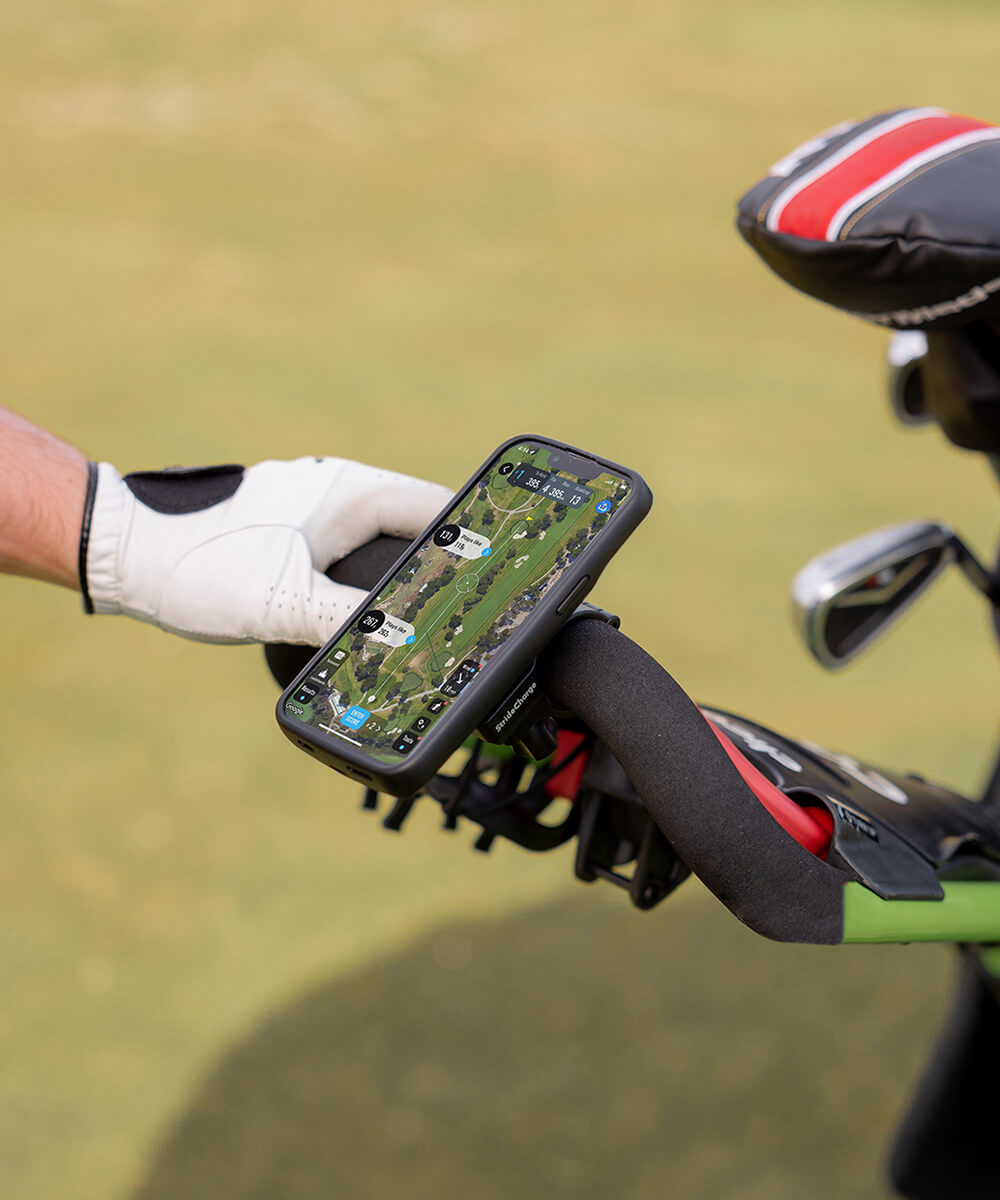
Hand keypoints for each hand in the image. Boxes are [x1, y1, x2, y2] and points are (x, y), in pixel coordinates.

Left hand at [82, 457, 451, 643]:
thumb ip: (352, 624)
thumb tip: (408, 646)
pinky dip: (372, 578)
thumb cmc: (197, 563)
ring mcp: (314, 507)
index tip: (505, 575)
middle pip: (417, 524)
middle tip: (474, 610)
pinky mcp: (293, 530)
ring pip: (383, 539)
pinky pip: (352, 551)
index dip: (477, 541)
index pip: (439, 508)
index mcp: (350, 492)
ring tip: (435, 617)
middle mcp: (337, 491)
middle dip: (447, 564)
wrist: (126, 553)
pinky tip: (374, 616)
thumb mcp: (284, 602)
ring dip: (408, 572)